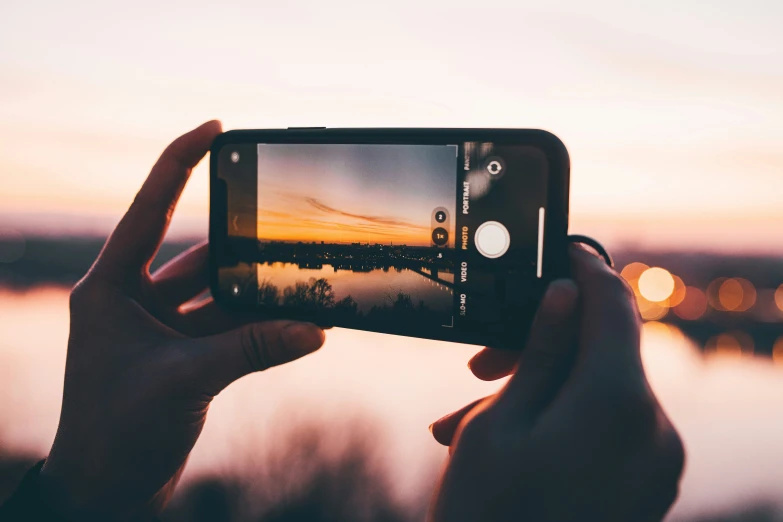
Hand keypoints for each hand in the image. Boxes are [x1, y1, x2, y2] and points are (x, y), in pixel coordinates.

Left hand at [39, 121, 325, 520]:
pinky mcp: (183, 357)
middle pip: (195, 253)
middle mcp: (133, 301)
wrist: (106, 494)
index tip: (216, 128)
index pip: (149, 209)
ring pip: (218, 294)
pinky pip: (229, 329)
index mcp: (110, 288)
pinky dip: (259, 325)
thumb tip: (316, 329)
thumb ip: (253, 350)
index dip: (181, 163)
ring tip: (298, 274)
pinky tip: (294, 318)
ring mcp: (159, 329)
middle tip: (279, 216)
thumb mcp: (186, 381)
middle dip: (239, 241)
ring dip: (256, 290)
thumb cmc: (116, 435)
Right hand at [428, 247, 684, 521]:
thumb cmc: (487, 514)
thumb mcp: (500, 422)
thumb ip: (541, 351)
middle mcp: (656, 430)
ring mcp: (660, 464)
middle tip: (480, 363)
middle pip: (604, 351)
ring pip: (600, 390)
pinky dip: (564, 419)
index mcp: (618, 403)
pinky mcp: (651, 485)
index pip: (613, 307)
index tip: (566, 250)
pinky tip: (509, 440)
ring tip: (470, 419)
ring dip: (543, 389)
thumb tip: (565, 293)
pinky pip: (610, 427)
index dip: (588, 271)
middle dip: (543, 345)